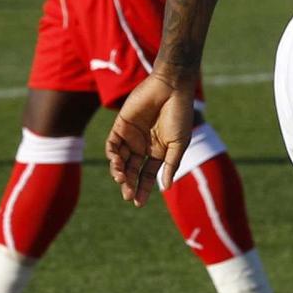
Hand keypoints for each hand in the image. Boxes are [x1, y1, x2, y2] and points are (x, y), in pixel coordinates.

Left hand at [106, 72, 195, 206]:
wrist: (171, 89)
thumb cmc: (179, 115)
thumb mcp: (178, 144)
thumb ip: (170, 165)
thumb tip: (166, 188)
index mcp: (159, 151)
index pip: (148, 175)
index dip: (144, 189)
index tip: (139, 203)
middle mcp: (143, 146)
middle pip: (132, 170)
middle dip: (129, 184)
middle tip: (127, 195)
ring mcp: (131, 136)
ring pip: (120, 160)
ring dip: (119, 171)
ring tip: (121, 179)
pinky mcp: (121, 126)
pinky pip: (112, 144)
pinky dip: (112, 155)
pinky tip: (117, 163)